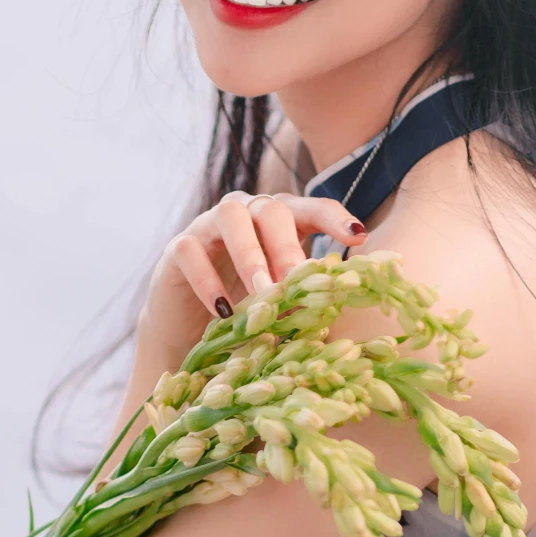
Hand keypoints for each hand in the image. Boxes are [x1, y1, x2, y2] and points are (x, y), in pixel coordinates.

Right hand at [140, 191, 366, 359]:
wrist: (190, 327)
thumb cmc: (245, 307)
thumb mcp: (279, 300)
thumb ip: (302, 294)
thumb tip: (331, 304)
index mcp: (279, 221)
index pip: (310, 208)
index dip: (334, 218)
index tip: (357, 236)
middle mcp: (246, 212)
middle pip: (271, 209)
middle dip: (286, 245)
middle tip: (296, 281)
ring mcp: (209, 225)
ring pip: (231, 216)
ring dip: (250, 255)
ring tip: (262, 293)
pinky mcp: (177, 248)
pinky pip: (191, 250)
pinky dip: (208, 279)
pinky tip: (223, 310)